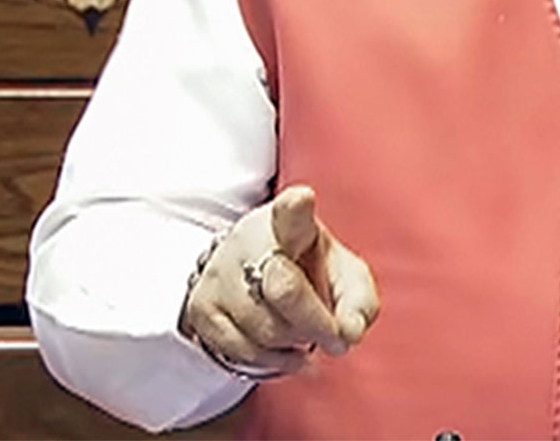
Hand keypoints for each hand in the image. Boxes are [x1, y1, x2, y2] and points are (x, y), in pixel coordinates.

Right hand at [180, 185, 379, 378]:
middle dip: (316, 323)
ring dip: (295, 345)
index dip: (296, 207)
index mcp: (290, 221)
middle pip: (284, 289)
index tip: (302, 198)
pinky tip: (287, 351)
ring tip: (307, 337)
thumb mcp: (346, 277)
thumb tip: (348, 334)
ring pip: (264, 329)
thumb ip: (359, 303)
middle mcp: (249, 241)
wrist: (258, 272)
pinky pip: (241, 351)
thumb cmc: (311, 272)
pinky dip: (272, 361)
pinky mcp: (201, 307)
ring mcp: (219, 274)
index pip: (291, 212)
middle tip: (333, 335)